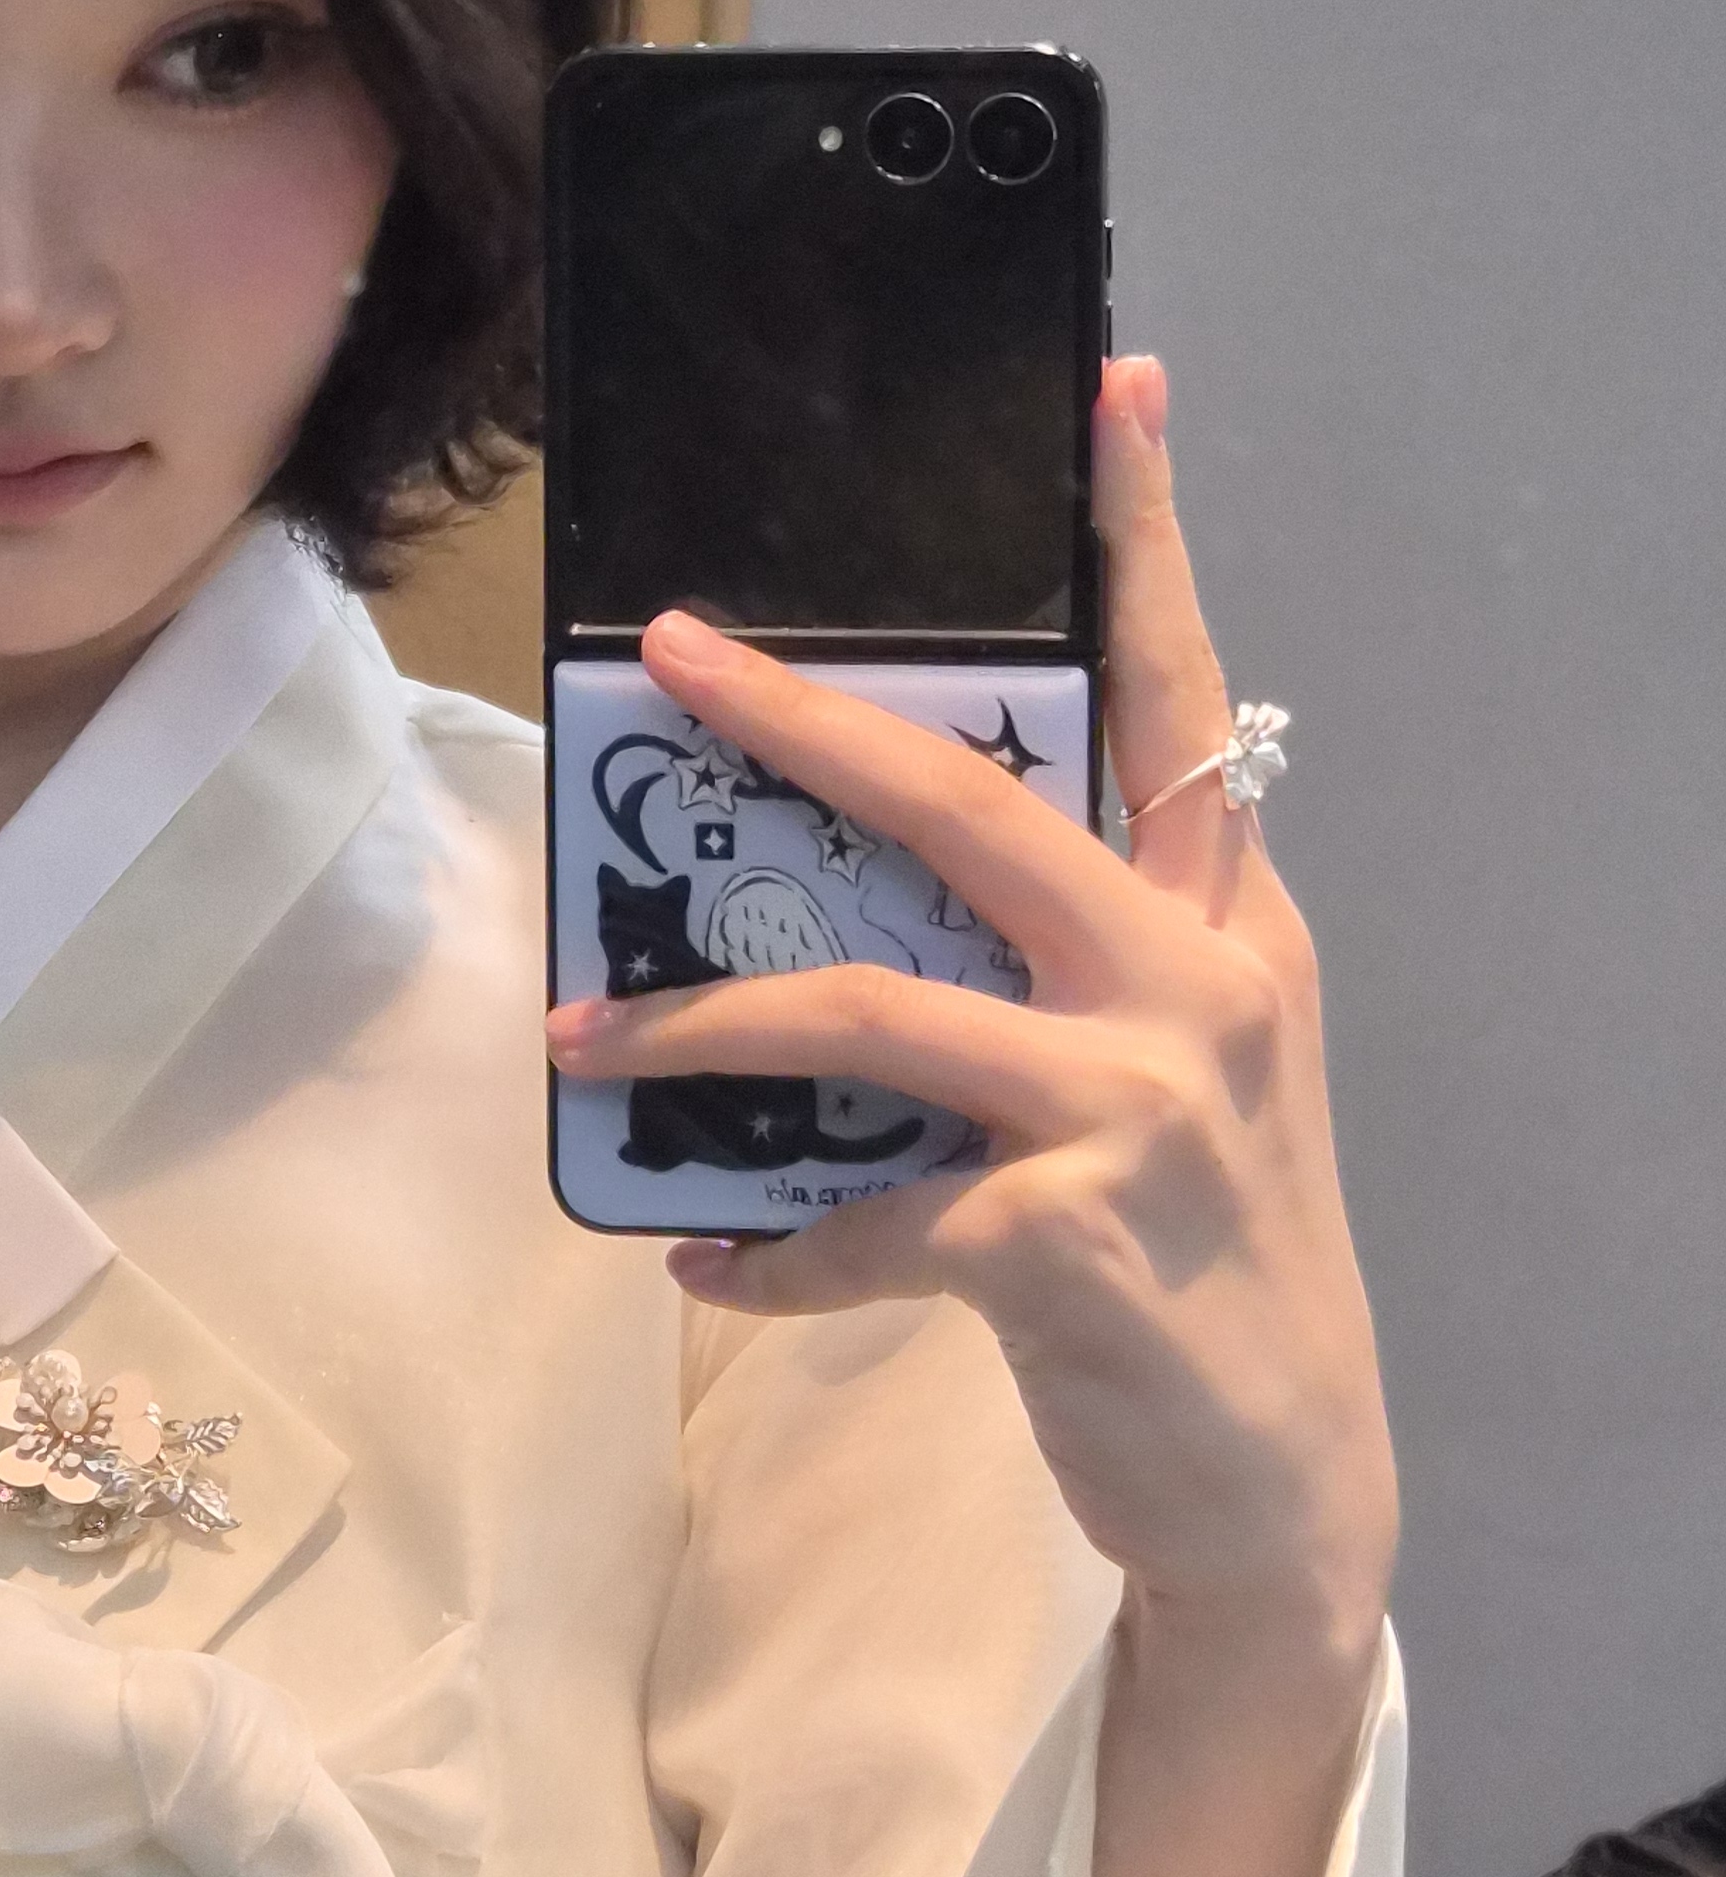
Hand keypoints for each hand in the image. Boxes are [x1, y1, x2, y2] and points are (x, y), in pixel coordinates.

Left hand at [546, 357, 1396, 1876]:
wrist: (1287, 1493)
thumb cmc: (1203, 1262)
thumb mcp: (1180, 1079)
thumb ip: (1069, 968)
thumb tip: (868, 890)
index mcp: (1225, 925)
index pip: (1178, 697)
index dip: (1141, 538)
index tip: (1112, 383)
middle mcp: (1193, 987)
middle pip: (974, 807)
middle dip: (806, 723)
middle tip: (675, 652)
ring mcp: (1133, 1112)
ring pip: (873, 1010)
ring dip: (705, 1027)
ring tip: (588, 1043)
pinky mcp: (1062, 1242)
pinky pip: (860, 1218)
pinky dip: (767, 1251)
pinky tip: (709, 1271)